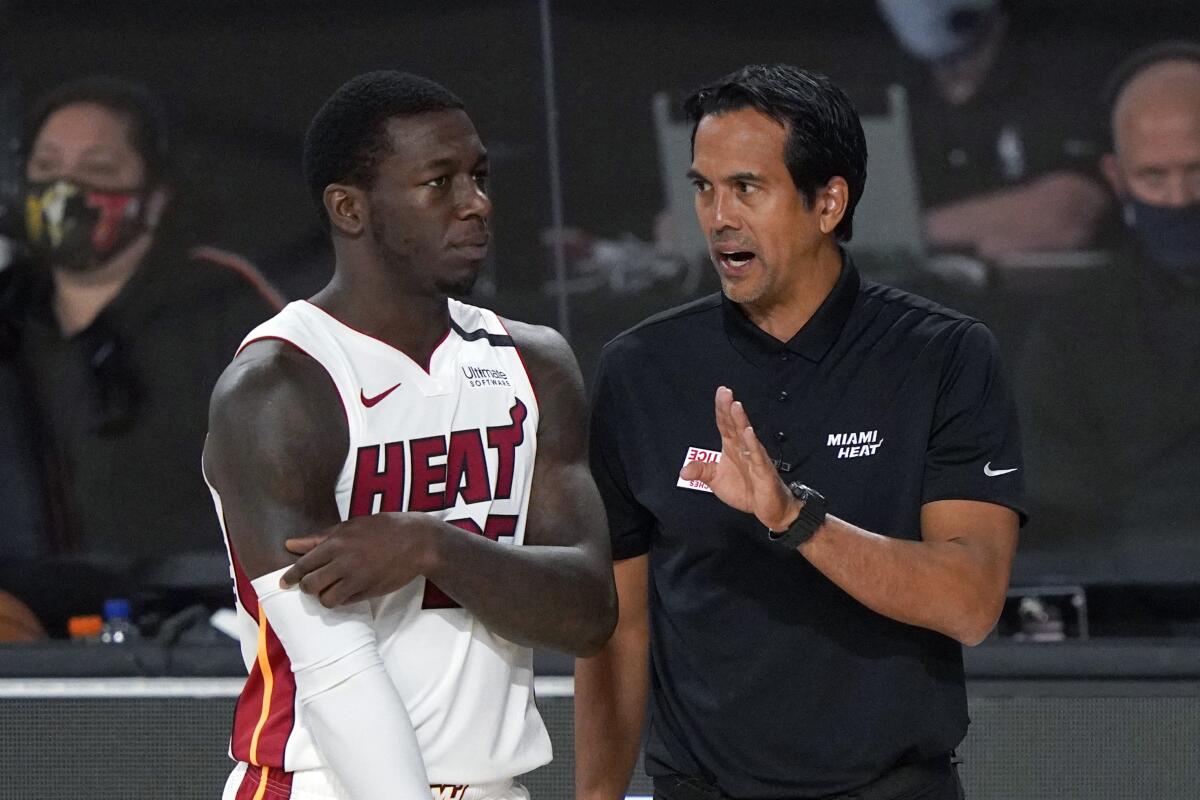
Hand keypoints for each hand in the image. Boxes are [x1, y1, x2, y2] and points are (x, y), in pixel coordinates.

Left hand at [279, 513, 437, 606]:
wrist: (417, 541)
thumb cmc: (384, 529)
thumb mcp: (351, 526)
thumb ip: (319, 538)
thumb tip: (290, 545)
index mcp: (337, 543)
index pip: (303, 565)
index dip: (291, 576)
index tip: (284, 583)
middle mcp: (344, 562)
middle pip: (310, 585)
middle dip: (308, 587)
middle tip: (314, 583)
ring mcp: (357, 579)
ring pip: (326, 599)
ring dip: (325, 596)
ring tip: (331, 589)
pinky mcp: (369, 591)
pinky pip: (345, 603)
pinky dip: (342, 599)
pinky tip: (347, 590)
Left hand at [679, 386, 799, 530]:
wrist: (767, 508)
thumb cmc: (745, 489)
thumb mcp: (716, 480)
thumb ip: (701, 471)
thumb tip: (683, 471)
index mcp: (732, 447)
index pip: (725, 424)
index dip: (721, 409)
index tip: (720, 392)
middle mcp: (743, 447)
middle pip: (735, 424)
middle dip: (729, 408)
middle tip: (725, 392)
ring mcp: (754, 457)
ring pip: (746, 435)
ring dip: (741, 420)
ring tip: (736, 405)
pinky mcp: (762, 469)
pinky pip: (757, 455)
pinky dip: (752, 444)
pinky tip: (748, 432)